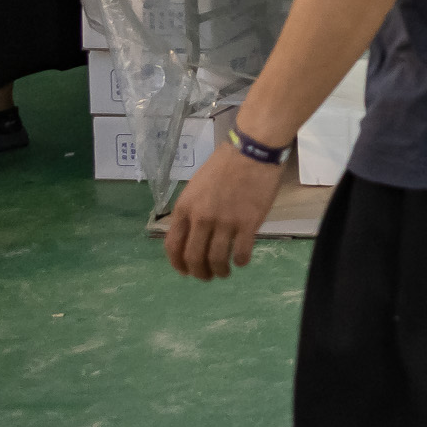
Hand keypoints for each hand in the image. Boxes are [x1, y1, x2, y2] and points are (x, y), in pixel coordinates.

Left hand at [164, 139, 283, 280]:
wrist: (253, 150)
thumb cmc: (225, 164)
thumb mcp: (197, 186)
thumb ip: (192, 210)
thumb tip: (192, 232)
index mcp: (185, 208)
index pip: (173, 246)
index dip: (178, 264)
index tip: (185, 271)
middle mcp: (201, 218)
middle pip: (194, 257)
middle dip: (199, 273)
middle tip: (207, 276)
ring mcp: (225, 222)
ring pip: (217, 259)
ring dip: (220, 271)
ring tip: (225, 272)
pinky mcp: (248, 223)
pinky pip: (241, 252)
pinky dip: (241, 261)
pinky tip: (242, 261)